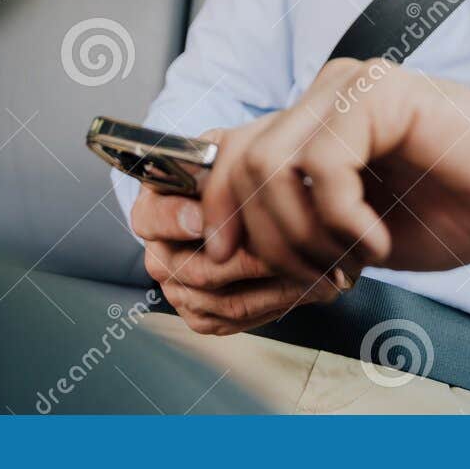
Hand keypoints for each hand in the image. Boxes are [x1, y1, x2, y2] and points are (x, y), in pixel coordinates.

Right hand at [130, 187, 348, 335]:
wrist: (257, 200)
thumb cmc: (242, 170)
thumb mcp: (231, 150)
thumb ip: (226, 168)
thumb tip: (234, 202)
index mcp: (153, 208)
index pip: (151, 219)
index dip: (178, 220)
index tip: (207, 218)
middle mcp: (160, 255)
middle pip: (197, 271)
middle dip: (252, 260)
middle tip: (294, 248)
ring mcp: (180, 291)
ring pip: (225, 300)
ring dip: (276, 286)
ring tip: (318, 268)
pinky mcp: (204, 317)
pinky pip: (239, 318)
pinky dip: (278, 304)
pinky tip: (307, 284)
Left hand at [199, 59, 469, 281]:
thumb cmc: (458, 207)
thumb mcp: (354, 229)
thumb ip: (298, 220)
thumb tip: (224, 243)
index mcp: (313, 120)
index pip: (228, 151)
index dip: (213, 207)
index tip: (225, 259)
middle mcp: (325, 93)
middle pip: (241, 162)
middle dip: (267, 238)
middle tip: (318, 275)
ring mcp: (351, 86)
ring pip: (273, 165)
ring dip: (305, 235)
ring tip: (351, 260)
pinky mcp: (379, 93)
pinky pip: (323, 167)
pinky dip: (343, 221)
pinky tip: (378, 240)